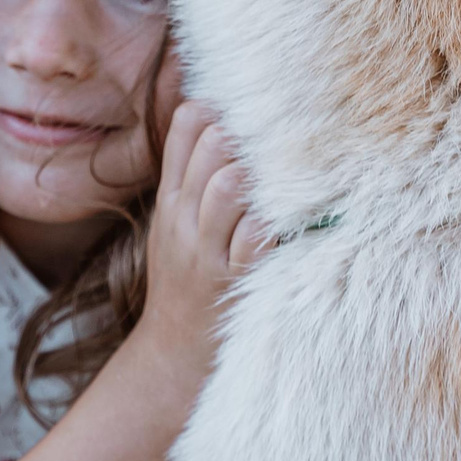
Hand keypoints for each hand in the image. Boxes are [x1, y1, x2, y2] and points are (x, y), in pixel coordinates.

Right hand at [133, 99, 266, 377]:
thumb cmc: (183, 279)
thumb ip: (189, 174)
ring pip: (229, 185)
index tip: (248, 111)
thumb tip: (217, 114)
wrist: (170, 353)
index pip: (186, 125)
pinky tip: (290, 219)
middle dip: (245, 134)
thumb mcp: (172, 223)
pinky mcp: (233, 282)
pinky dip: (272, 222)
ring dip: (258, 173)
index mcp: (171, 198)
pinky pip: (255, 238)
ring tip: (280, 177)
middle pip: (212, 147)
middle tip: (274, 141)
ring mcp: (207, 251)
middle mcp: (184, 219)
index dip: (221, 107)